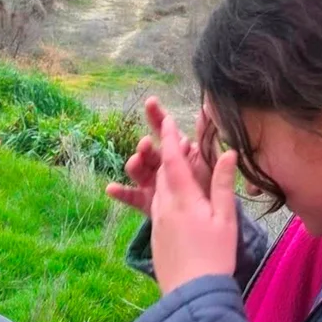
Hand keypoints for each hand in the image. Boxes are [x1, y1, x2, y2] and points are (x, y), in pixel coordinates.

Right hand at [106, 97, 213, 214]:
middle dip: (146, 146)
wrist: (208, 220)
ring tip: (135, 162)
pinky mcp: (148, 204)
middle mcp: (163, 167)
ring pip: (140, 172)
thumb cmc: (210, 189)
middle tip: (146, 144)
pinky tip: (111, 188)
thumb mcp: (210, 160)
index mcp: (178, 154)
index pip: (166, 132)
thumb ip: (206, 137)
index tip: (151, 102)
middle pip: (149, 152)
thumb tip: (206, 109)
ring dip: (135, 165)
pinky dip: (122, 193)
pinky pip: (133, 198)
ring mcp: (153, 185)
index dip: (158, 116)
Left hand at [149, 114, 239, 295]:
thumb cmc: (215, 257)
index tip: (168, 120)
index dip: (170, 138)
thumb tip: (228, 153)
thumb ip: (222, 185)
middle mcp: (164, 208)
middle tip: (175, 137)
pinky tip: (175, 198)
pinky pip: (158, 208)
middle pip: (163, 173)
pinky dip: (165, 195)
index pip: (173, 160)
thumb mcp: (224, 218)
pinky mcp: (156, 237)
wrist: (191, 295)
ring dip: (165, 175)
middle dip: (167, 153)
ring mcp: (158, 223)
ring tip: (176, 164)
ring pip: (159, 191)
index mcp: (182, 200)